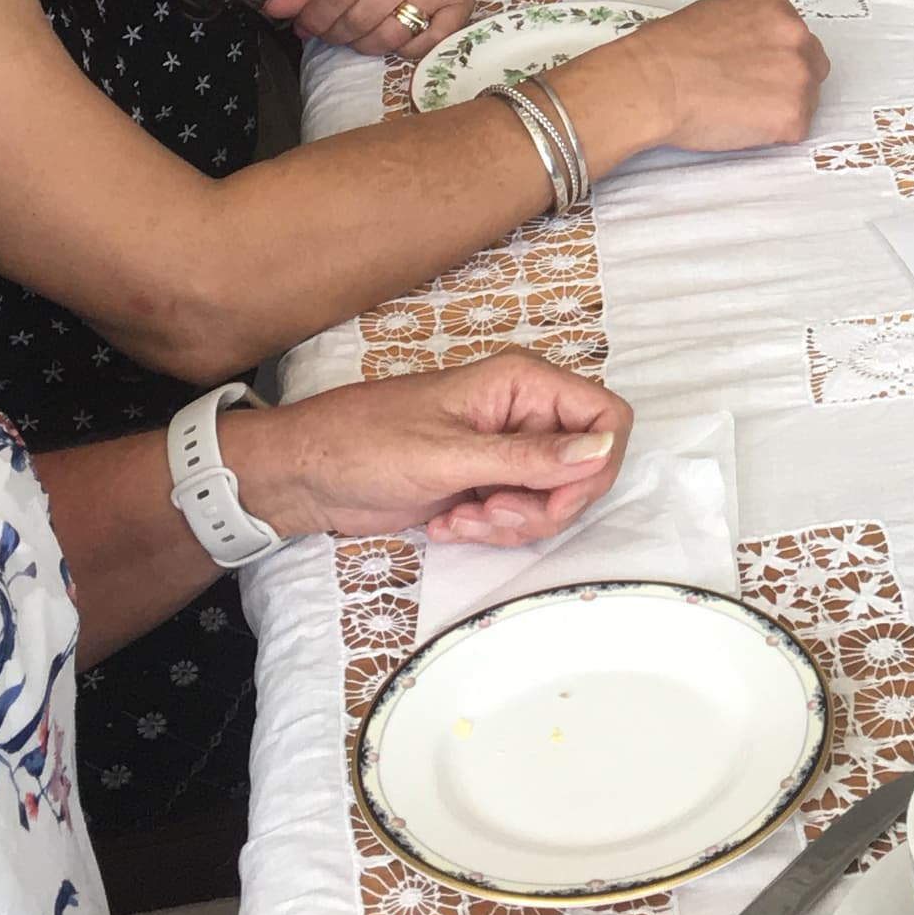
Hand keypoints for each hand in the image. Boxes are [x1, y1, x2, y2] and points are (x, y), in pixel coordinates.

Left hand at [225, 347, 630, 545]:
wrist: (307, 474)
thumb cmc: (365, 444)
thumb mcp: (449, 455)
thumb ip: (529, 456)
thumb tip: (601, 450)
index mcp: (523, 383)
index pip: (606, 417)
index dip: (595, 465)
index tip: (555, 497)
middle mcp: (523, 413)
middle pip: (584, 468)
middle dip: (543, 505)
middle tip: (490, 512)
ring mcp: (505, 450)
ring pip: (552, 499)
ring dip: (510, 524)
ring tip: (459, 520)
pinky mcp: (485, 483)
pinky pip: (518, 516)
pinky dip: (490, 531)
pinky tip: (446, 523)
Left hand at [261, 0, 480, 52]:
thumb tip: (275, 9)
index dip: (315, 16)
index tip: (305, 24)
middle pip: (363, 17)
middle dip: (335, 33)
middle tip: (328, 31)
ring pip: (391, 36)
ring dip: (363, 44)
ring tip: (356, 33)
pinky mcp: (464, 3)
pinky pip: (425, 45)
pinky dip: (401, 49)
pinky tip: (391, 32)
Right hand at [558, 0, 827, 170]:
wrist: (653, 83)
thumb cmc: (666, 52)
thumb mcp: (713, 12)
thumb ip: (746, 24)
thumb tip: (748, 46)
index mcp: (773, 4)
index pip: (794, 33)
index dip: (776, 55)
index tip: (758, 68)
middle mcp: (794, 33)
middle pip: (810, 63)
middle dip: (787, 80)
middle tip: (752, 94)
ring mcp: (798, 73)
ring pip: (807, 98)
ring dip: (781, 107)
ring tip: (739, 111)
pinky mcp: (793, 114)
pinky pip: (795, 129)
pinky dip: (772, 133)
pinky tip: (740, 126)